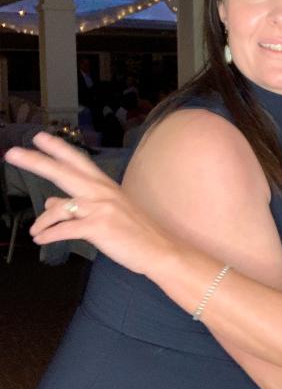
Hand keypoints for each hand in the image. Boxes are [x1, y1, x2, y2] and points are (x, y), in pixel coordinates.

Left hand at [5, 132, 171, 275]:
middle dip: (36, 162)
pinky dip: (49, 235)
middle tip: (12, 153)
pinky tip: (41, 240)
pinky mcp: (99, 228)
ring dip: (42, 221)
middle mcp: (102, 192)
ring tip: (34, 232)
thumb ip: (78, 206)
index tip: (38, 137)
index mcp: (105, 186)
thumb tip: (50, 203)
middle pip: (63, 172)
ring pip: (60, 207)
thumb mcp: (108, 214)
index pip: (78, 161)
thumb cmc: (135, 233)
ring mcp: (101, 208)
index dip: (57, 148)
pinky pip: (65, 229)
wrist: (159, 250)